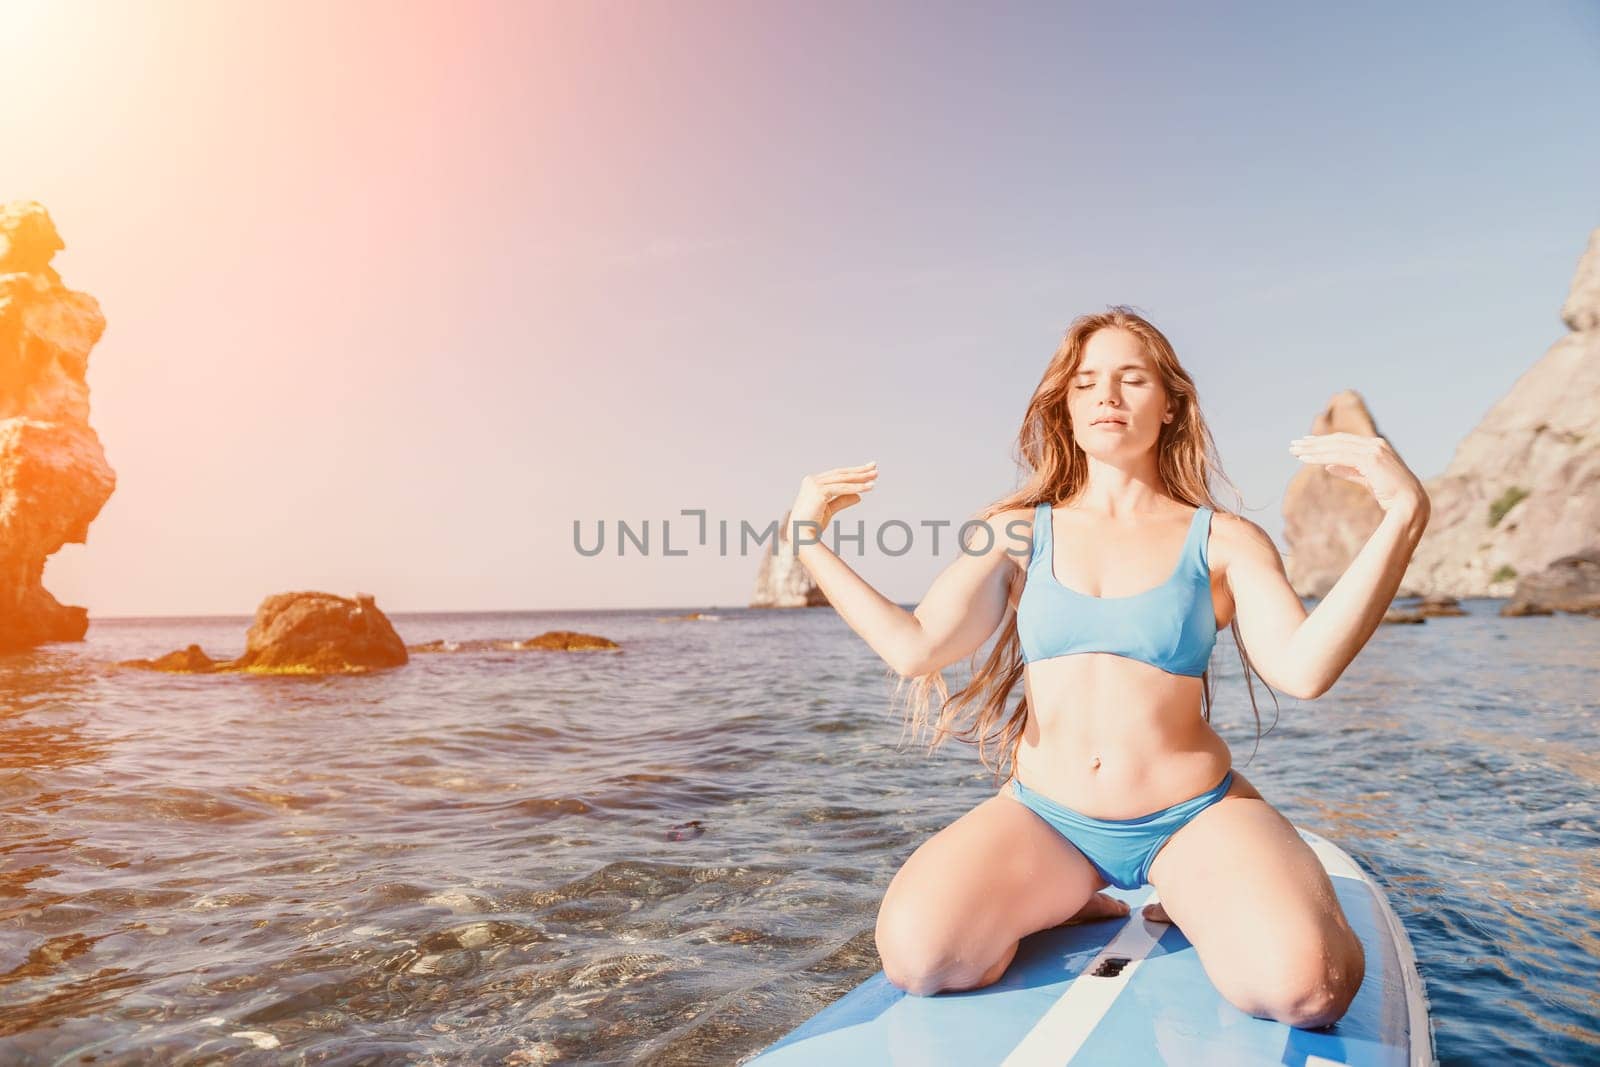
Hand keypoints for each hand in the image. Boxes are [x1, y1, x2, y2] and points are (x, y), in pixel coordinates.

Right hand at [787, 461, 877, 542]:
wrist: (800, 536)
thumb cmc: (811, 525)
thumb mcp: (830, 510)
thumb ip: (842, 500)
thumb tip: (859, 496)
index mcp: (812, 483)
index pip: (836, 475)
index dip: (852, 472)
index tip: (867, 470)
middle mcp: (812, 480)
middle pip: (840, 474)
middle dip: (859, 470)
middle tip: (874, 467)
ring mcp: (814, 484)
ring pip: (843, 479)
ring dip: (861, 477)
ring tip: (875, 475)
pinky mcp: (819, 491)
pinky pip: (843, 488)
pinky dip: (857, 487)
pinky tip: (869, 487)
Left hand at [1288, 433, 1428, 517]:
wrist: (1410, 505)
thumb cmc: (1392, 495)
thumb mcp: (1367, 479)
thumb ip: (1350, 471)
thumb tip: (1328, 466)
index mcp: (1376, 447)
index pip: (1344, 441)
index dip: (1324, 441)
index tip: (1306, 443)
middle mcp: (1375, 444)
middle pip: (1337, 440)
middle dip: (1314, 443)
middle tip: (1293, 445)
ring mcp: (1374, 450)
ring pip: (1336, 447)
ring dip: (1313, 449)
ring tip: (1294, 451)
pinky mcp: (1371, 459)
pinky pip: (1339, 456)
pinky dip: (1321, 456)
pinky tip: (1306, 459)